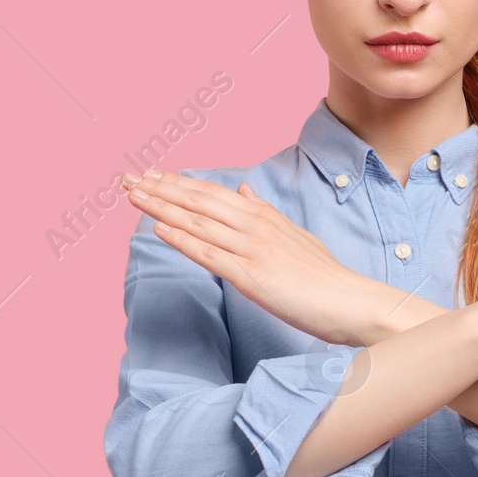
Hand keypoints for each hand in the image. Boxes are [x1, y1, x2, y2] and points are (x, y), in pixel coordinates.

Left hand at [122, 169, 378, 346]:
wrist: (350, 301)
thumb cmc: (324, 276)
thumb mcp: (294, 234)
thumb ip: (266, 212)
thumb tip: (244, 189)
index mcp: (263, 215)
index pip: (212, 193)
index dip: (178, 183)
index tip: (150, 174)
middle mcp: (254, 225)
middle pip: (198, 201)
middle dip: (159, 188)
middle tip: (127, 178)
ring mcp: (252, 249)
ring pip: (198, 222)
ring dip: (162, 207)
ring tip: (133, 196)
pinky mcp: (251, 275)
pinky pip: (209, 254)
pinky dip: (182, 239)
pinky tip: (159, 228)